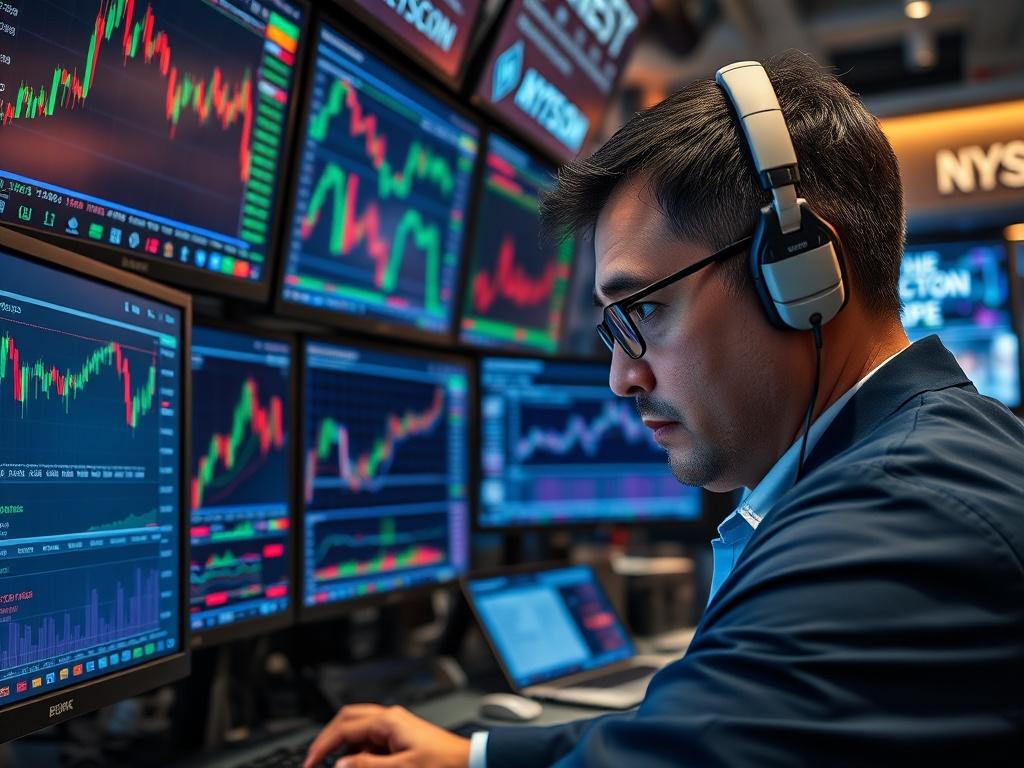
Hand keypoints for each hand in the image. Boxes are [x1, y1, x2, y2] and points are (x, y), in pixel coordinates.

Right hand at [303, 704, 470, 767]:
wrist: (470, 762)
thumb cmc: (443, 764)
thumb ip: (367, 766)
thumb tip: (339, 765)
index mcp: (388, 721)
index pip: (343, 727)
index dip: (322, 745)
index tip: (310, 762)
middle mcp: (390, 718)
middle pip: (347, 719)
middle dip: (328, 738)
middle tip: (314, 759)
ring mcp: (395, 726)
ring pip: (359, 729)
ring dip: (344, 746)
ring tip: (335, 765)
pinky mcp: (401, 737)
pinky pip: (372, 740)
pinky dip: (360, 752)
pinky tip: (357, 764)